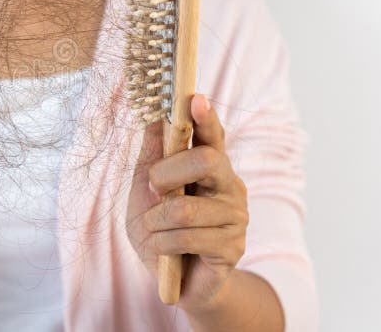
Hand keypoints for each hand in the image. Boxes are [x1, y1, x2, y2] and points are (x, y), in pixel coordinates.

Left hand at [126, 93, 248, 312]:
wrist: (172, 281)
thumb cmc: (159, 228)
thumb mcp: (144, 191)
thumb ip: (151, 157)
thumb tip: (153, 117)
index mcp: (210, 166)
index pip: (212, 135)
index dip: (205, 117)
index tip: (195, 98)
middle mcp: (229, 184)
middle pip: (207, 160)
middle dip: (167, 173)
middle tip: (152, 189)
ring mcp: (236, 215)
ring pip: (186, 208)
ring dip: (155, 222)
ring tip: (152, 231)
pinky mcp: (233, 246)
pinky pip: (187, 237)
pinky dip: (161, 244)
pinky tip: (162, 250)